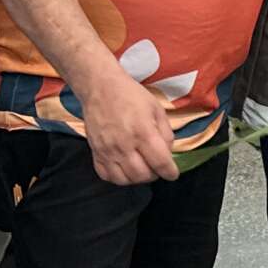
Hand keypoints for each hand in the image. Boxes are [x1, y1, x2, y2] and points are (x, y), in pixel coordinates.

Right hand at [79, 68, 179, 184]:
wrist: (101, 88)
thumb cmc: (131, 96)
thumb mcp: (157, 109)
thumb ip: (166, 133)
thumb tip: (168, 153)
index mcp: (143, 132)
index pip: (160, 162)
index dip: (170, 172)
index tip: (172, 174)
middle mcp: (124, 145)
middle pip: (142, 175)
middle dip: (154, 175)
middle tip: (156, 167)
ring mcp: (107, 150)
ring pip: (124, 180)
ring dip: (137, 178)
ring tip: (142, 168)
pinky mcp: (95, 152)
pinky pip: (107, 176)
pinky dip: (118, 178)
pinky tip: (125, 168)